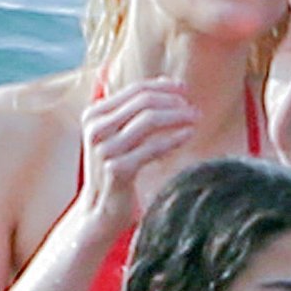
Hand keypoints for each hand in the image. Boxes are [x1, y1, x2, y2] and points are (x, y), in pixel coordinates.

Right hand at [74, 77, 198, 232]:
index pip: (135, 90)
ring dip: (177, 117)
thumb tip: (169, 81)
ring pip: (149, 120)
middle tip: (193, 109)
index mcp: (94, 114)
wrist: (101, 208)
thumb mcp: (122, 134)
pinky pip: (153, 147)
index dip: (163, 87)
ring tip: (196, 119)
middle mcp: (96, 128)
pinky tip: (189, 135)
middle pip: (143, 102)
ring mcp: (105, 149)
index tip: (185, 90)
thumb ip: (139, 109)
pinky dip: (175, 138)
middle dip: (172, 102)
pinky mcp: (118, 169)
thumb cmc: (116, 167)